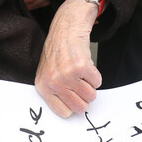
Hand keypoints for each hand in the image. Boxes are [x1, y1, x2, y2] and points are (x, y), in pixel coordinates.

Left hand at [35, 0, 100, 117]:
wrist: (65, 28)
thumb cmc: (57, 51)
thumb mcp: (47, 73)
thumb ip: (55, 92)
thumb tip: (70, 112)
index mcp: (43, 87)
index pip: (64, 113)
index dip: (72, 105)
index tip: (73, 97)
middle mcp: (54, 83)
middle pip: (80, 107)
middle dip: (84, 96)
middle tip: (79, 82)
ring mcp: (68, 75)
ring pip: (91, 96)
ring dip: (90, 84)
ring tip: (80, 71)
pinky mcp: (82, 67)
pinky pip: (97, 82)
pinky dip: (95, 74)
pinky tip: (85, 63)